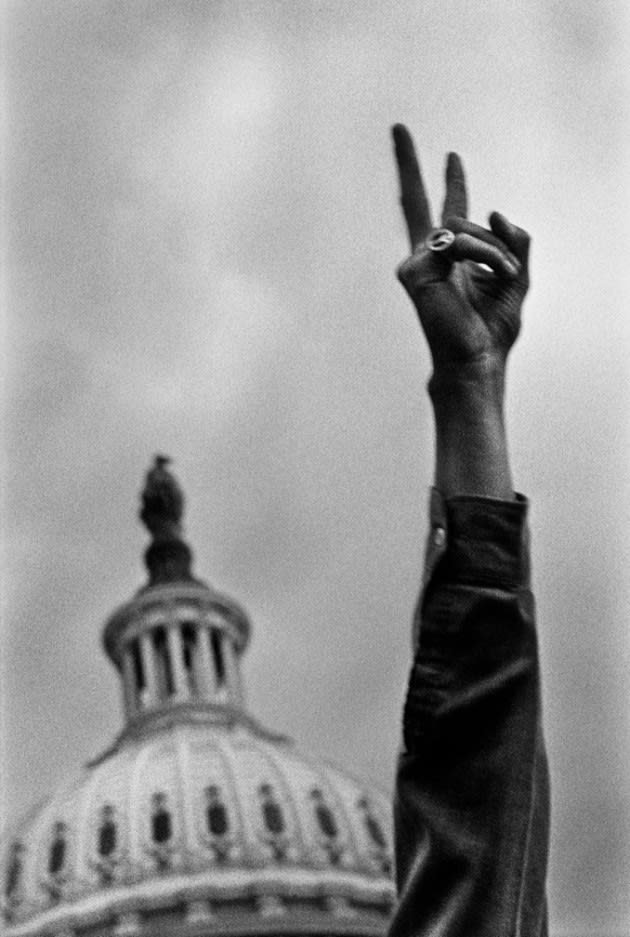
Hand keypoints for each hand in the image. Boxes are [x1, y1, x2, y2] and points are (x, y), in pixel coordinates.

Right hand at [392, 124, 529, 373]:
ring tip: (507, 274)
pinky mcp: (416, 269)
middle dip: (407, 162)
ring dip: (496, 249)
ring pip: (463, 226)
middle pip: (416, 201)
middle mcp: (428, 256)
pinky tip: (499, 272)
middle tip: (397, 127)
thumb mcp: (516, 277)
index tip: (452, 156)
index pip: (448, 212)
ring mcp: (417, 262)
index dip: (452, 182)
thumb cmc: (490, 329)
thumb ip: (513, 241)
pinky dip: (487, 254)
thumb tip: (495, 210)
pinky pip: (461, 241)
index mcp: (450, 258)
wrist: (476, 359)